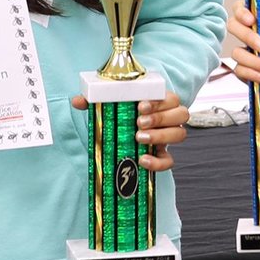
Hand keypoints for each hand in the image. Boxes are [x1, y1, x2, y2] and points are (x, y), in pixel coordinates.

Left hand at [71, 93, 191, 170]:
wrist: (120, 139)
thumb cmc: (119, 117)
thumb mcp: (107, 107)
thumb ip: (94, 102)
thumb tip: (78, 100)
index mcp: (159, 102)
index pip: (170, 97)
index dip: (159, 101)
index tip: (140, 106)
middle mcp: (169, 118)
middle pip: (181, 114)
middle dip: (161, 118)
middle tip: (138, 123)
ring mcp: (168, 137)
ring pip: (180, 134)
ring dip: (161, 136)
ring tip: (139, 138)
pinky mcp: (163, 156)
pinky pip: (170, 160)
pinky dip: (158, 162)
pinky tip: (143, 160)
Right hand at [227, 0, 259, 96]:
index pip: (243, 7)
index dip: (242, 10)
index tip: (252, 18)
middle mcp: (254, 33)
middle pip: (234, 26)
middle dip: (247, 35)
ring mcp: (249, 53)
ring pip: (236, 52)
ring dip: (253, 60)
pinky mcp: (247, 72)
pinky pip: (240, 71)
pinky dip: (252, 74)